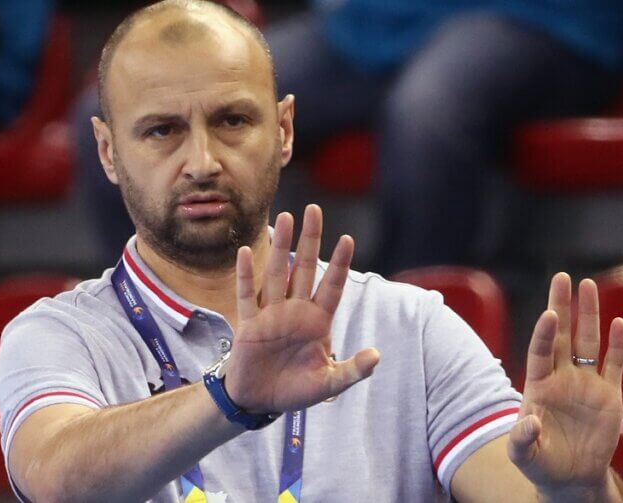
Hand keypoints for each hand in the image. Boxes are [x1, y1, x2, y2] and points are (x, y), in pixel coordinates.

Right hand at [224, 205, 380, 412]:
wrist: (259, 402)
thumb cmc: (295, 390)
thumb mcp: (329, 383)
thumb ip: (352, 370)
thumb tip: (376, 355)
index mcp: (317, 322)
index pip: (331, 286)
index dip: (338, 263)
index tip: (347, 239)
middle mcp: (295, 311)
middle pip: (304, 268)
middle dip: (309, 240)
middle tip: (314, 209)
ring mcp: (271, 315)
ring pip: (277, 273)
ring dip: (280, 246)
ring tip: (285, 217)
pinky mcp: (250, 324)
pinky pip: (248, 295)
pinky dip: (246, 274)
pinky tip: (247, 252)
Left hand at [508, 273, 622, 500]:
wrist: (570, 478)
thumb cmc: (541, 464)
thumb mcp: (524, 456)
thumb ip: (522, 440)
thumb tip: (529, 423)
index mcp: (539, 386)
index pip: (540, 352)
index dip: (544, 333)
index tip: (548, 312)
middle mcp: (562, 378)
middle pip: (561, 334)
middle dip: (561, 305)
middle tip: (561, 276)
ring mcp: (586, 383)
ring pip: (587, 341)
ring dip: (589, 314)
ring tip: (587, 285)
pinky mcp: (608, 394)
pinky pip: (613, 364)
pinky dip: (618, 344)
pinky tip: (619, 322)